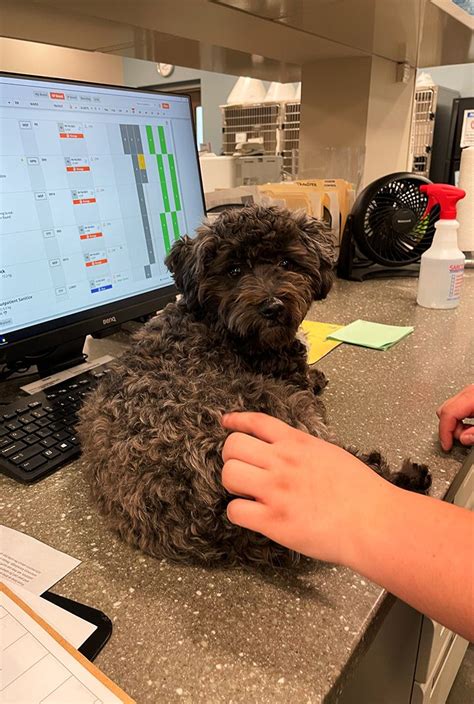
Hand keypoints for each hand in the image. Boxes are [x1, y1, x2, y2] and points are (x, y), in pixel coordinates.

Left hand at [221, 412, 389, 565]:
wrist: (372, 521)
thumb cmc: (360, 491)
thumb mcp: (329, 453)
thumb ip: (303, 449)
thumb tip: (285, 451)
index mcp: (297, 443)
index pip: (256, 422)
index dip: (236, 420)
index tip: (226, 422)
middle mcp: (282, 462)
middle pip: (233, 446)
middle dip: (233, 458)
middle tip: (245, 470)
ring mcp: (275, 490)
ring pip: (228, 474)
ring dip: (233, 484)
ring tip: (248, 492)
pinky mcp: (273, 521)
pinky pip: (235, 511)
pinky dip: (239, 513)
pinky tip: (253, 515)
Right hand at [437, 384, 473, 451]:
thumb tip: (463, 439)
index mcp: (471, 396)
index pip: (447, 413)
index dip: (444, 432)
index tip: (446, 445)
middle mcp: (468, 392)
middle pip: (445, 410)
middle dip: (450, 428)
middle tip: (462, 438)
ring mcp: (470, 392)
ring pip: (450, 408)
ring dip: (456, 424)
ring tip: (469, 432)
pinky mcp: (472, 395)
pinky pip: (458, 407)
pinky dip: (461, 418)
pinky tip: (470, 425)